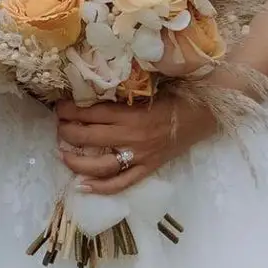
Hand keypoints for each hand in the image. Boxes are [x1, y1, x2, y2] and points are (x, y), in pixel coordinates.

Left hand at [55, 94, 216, 194]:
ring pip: (100, 165)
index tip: (59, 107)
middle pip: (91, 137)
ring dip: (77, 161)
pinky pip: (121, 183)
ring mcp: (140, 157)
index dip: (72, 110)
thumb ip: (131, 87)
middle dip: (68, 132)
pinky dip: (100, 188)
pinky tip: (81, 186)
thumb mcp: (156, 84)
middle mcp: (134, 138)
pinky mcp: (148, 169)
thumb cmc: (183, 93)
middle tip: (57, 126)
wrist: (209, 113)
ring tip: (62, 154)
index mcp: (134, 114)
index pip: (94, 113)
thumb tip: (103, 80)